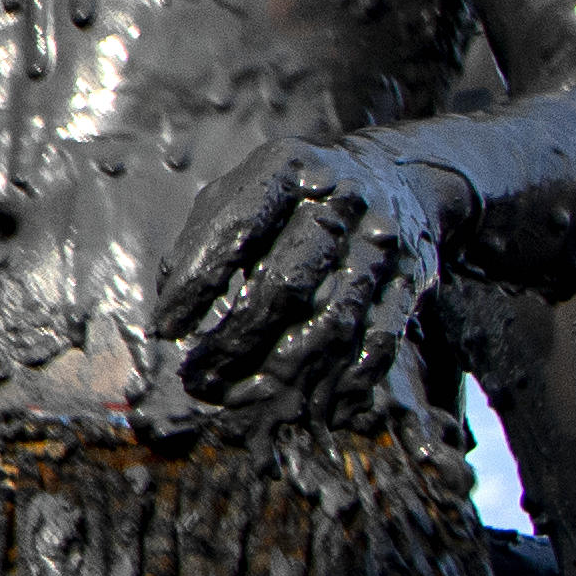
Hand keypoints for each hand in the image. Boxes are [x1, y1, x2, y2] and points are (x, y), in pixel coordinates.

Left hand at [153, 137, 460, 415]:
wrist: (393, 179)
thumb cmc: (288, 200)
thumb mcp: (237, 196)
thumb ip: (198, 245)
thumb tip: (169, 320)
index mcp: (287, 167)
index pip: (235, 228)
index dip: (196, 283)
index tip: (166, 330)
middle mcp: (340, 201)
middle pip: (287, 283)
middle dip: (236, 341)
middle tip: (198, 380)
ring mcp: (380, 243)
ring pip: (332, 321)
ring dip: (282, 372)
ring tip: (238, 401)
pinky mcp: (409, 280)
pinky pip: (380, 340)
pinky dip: (344, 382)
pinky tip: (312, 408)